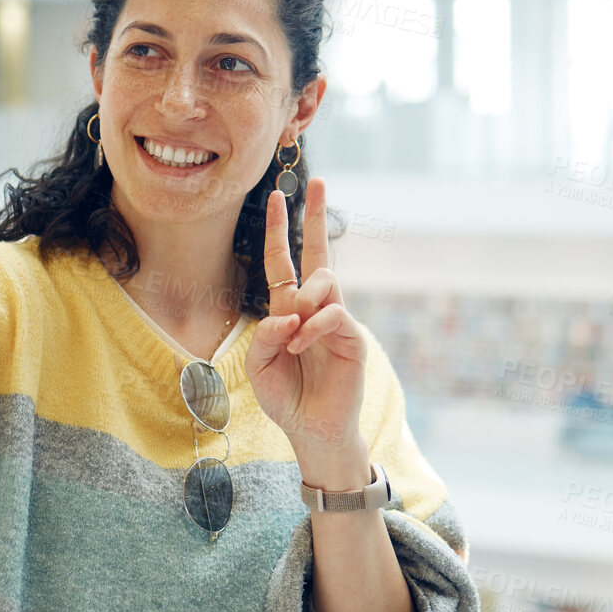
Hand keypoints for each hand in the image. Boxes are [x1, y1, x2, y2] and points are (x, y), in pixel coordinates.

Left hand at [245, 177, 365, 468]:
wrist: (312, 430)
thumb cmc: (285, 398)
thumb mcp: (260, 367)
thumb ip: (266, 337)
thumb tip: (287, 311)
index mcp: (288, 310)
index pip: (283, 261)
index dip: (281, 230)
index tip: (278, 197)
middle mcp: (314, 308)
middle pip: (318, 253)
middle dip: (316, 216)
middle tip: (317, 181)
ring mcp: (336, 320)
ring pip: (325, 281)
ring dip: (304, 301)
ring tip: (294, 336)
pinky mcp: (352, 337)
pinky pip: (333, 314)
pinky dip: (313, 326)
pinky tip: (302, 345)